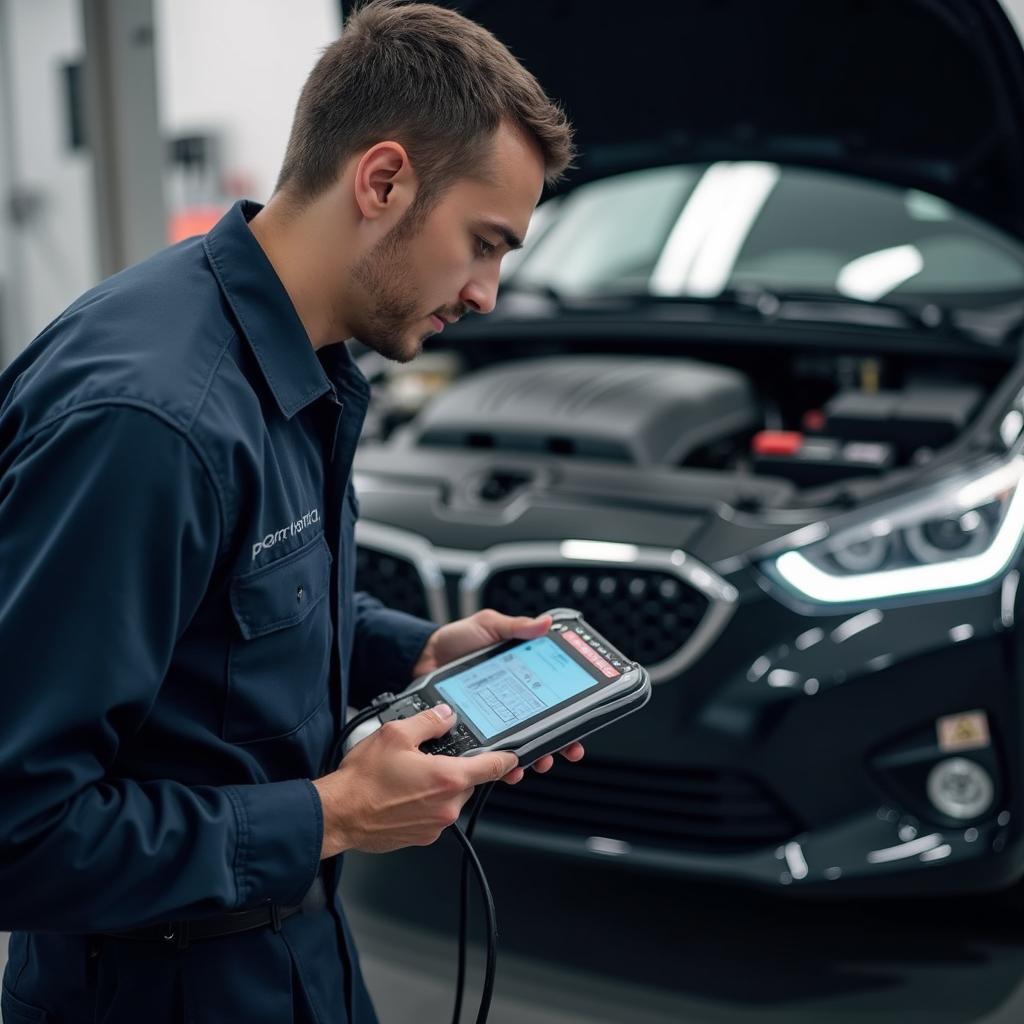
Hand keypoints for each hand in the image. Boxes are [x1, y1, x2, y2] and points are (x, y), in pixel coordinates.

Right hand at [313, 704, 517, 856]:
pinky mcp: (422, 837)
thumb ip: (428, 722)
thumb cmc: (364, 780)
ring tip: (407, 776)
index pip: (494, 767)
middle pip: (468, 781)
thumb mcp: (396, 734)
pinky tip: (400, 793)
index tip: (514, 754)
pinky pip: (434, 814)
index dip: (507, 757)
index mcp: (448, 779)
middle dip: (454, 768)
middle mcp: (447, 806)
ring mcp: (436, 825)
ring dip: (437, 785)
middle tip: (428, 757)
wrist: (339, 814)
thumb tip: (445, 716)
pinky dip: (424, 802)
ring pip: (450, 798)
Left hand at [411, 609, 585, 783]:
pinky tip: (509, 769)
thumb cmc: (456, 641)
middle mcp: (512, 702)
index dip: (570, 715)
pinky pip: (490, 755)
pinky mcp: (474, 732)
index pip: (553, 700)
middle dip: (560, 744)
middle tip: (568, 750)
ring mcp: (494, 720)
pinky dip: (502, 765)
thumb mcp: (489, 626)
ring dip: (535, 758)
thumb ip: (516, 627)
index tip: (581, 726)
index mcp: (522, 678)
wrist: (421, 657)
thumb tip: (546, 623)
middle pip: (544, 729)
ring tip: (538, 761)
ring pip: (521, 746)